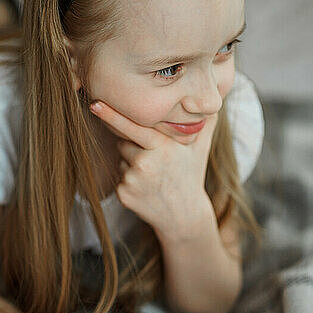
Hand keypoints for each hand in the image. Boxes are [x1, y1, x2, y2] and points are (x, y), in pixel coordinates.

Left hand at [90, 101, 216, 240]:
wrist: (183, 216)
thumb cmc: (191, 176)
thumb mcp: (201, 149)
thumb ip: (206, 121)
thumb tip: (217, 95)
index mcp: (162, 147)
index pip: (133, 126)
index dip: (113, 114)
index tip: (95, 104)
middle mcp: (145, 163)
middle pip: (124, 141)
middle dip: (135, 146)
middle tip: (157, 161)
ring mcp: (132, 180)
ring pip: (121, 158)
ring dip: (132, 163)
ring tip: (153, 175)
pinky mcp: (123, 193)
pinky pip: (119, 175)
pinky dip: (128, 179)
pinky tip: (146, 187)